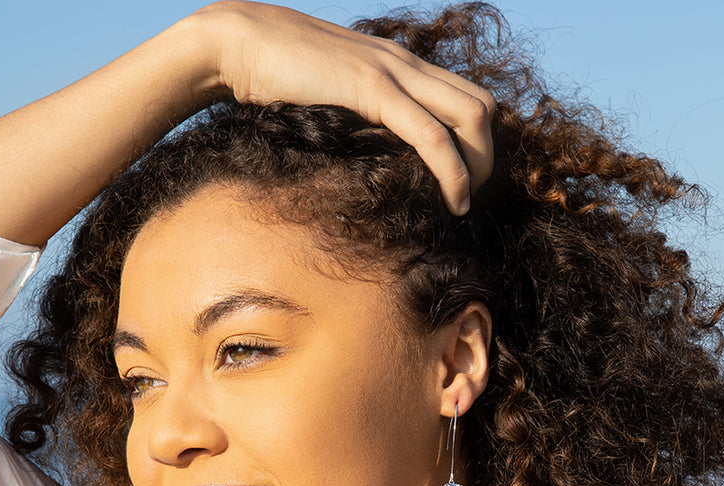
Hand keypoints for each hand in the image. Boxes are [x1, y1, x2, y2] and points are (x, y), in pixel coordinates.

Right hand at [193, 2, 495, 213]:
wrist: (236, 44)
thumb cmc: (273, 77)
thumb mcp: (328, 96)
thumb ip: (357, 115)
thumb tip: (368, 154)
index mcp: (398, 64)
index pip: (466, 97)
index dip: (476, 143)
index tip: (461, 182)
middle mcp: (405, 62)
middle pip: (482, 107)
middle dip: (486, 158)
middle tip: (469, 197)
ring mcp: (392, 72)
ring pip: (471, 116)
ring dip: (478, 167)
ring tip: (463, 203)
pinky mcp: (373, 90)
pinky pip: (431, 134)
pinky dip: (452, 171)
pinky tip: (452, 200)